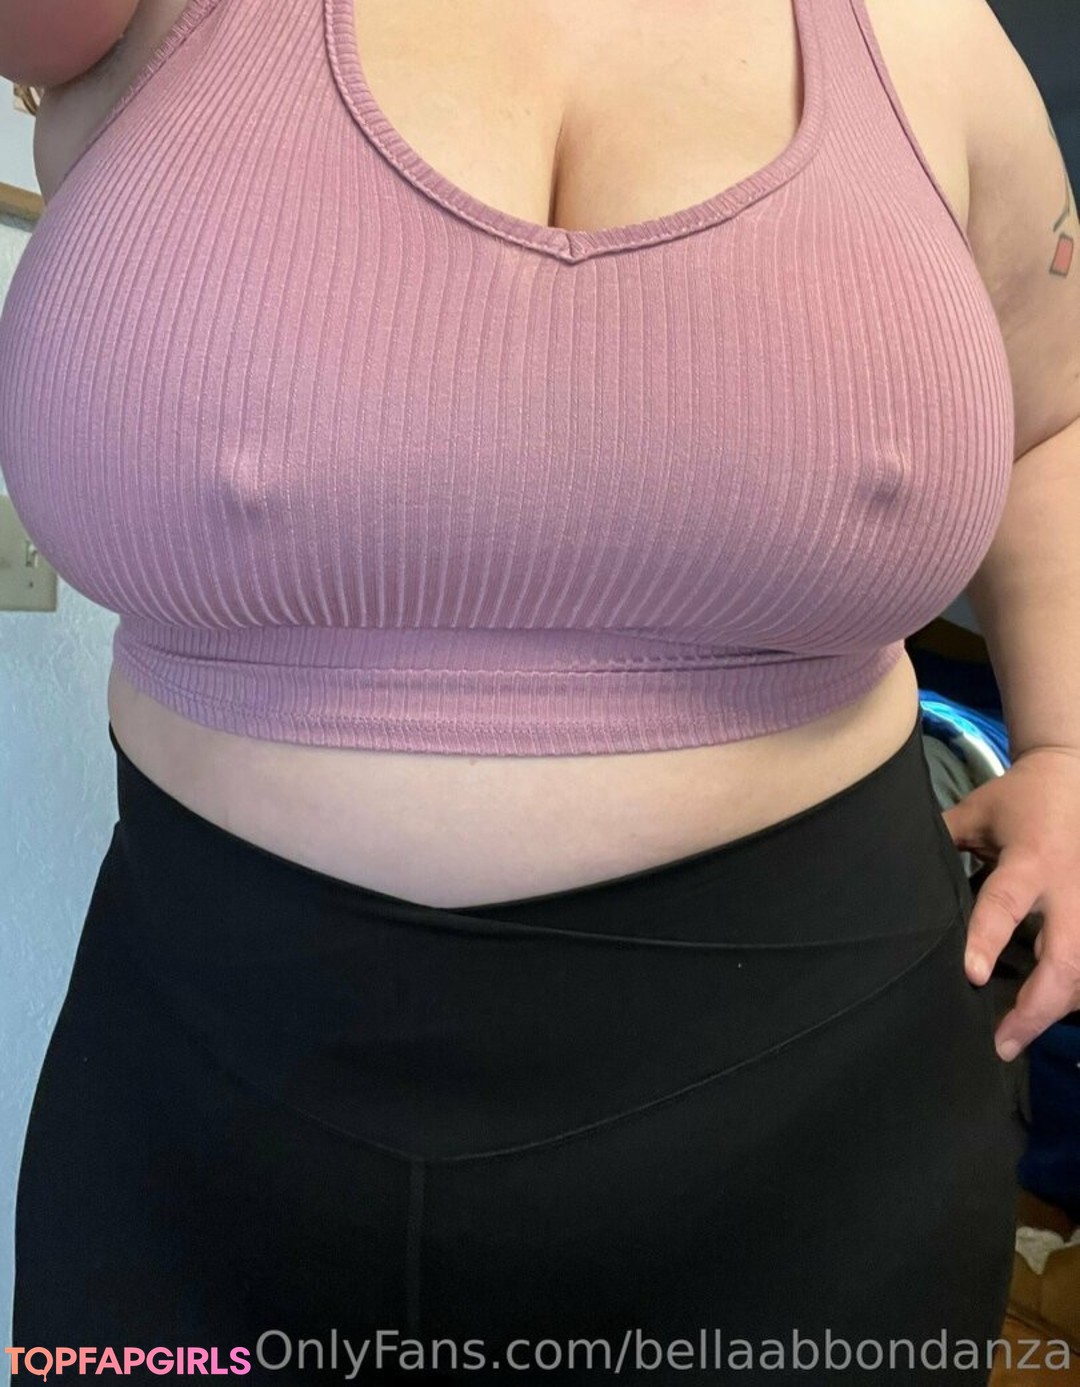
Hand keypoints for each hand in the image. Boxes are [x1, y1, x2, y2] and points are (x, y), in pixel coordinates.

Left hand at [941, 745, 1079, 1061]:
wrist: (1074, 775)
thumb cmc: (1016, 799)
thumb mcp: (973, 813)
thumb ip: (937, 845)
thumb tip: (887, 878)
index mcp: (1031, 860)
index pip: (1005, 903)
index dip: (987, 939)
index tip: (970, 975)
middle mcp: (1069, 889)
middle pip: (1065, 960)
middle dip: (1036, 1008)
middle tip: (1001, 1044)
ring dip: (1054, 1010)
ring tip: (1013, 1040)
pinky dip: (1071, 994)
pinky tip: (1042, 1015)